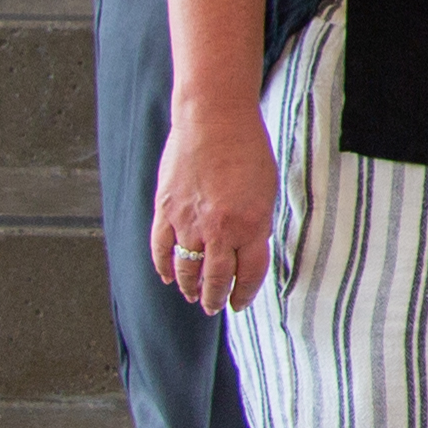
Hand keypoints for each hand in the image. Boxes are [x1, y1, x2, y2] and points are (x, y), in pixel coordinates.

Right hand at [151, 101, 278, 315]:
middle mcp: (219, 230)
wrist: (214, 120)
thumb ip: (257, 223)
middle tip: (216, 307)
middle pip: (217, 279)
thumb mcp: (267, 190)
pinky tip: (167, 276)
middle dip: (216, 298)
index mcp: (251, 225)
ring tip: (193, 296)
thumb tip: (247, 248)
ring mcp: (188, 223)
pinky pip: (161, 249)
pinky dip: (164, 267)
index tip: (240, 302)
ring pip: (187, 270)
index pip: (249, 273)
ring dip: (190, 288)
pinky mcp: (165, 211)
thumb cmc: (248, 149)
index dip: (245, 292)